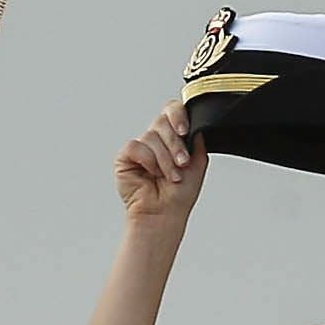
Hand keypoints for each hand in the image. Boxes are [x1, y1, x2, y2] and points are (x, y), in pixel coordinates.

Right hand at [114, 99, 207, 222]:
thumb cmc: (179, 194)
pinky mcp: (125, 156)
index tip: (185, 131)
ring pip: (151, 136)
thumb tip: (196, 124)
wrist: (165, 213)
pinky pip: (136, 147)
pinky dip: (148, 161)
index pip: (172, 111)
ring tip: (170, 176)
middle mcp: (155, 139)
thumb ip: (198, 140)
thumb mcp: (198, 163)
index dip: (178, 116)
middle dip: (175, 145)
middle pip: (162, 121)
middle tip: (182, 164)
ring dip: (164, 159)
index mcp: (172, 137)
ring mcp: (140, 147)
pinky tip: (151, 174)